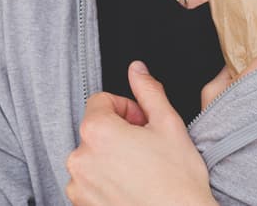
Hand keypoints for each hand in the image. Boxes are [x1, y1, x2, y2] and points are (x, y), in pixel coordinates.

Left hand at [65, 61, 217, 205]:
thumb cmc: (178, 182)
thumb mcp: (168, 123)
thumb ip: (148, 90)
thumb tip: (137, 70)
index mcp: (97, 131)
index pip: (101, 100)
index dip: (127, 108)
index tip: (143, 124)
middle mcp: (80, 159)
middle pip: (96, 129)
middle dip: (119, 133)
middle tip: (146, 148)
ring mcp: (79, 186)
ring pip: (93, 156)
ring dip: (112, 157)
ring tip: (141, 170)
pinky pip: (89, 182)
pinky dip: (106, 181)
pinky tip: (132, 187)